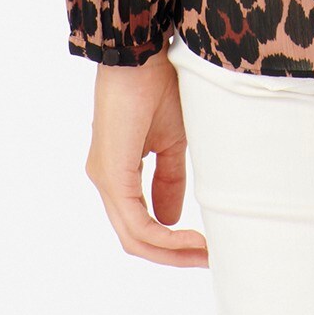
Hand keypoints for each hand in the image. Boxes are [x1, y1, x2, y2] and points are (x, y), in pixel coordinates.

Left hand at [87, 50, 209, 266]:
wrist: (141, 55)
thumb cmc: (156, 86)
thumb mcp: (172, 139)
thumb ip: (170, 177)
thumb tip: (171, 218)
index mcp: (118, 171)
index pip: (139, 222)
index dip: (171, 241)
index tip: (205, 245)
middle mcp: (105, 180)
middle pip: (134, 237)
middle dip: (172, 255)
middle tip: (208, 259)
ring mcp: (105, 179)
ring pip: (133, 236)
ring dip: (171, 251)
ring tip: (204, 253)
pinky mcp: (112, 175)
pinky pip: (136, 222)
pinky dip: (163, 237)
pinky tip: (189, 239)